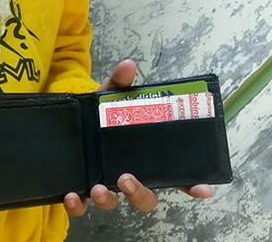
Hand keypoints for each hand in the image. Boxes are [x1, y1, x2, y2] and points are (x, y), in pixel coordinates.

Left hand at [63, 60, 212, 215]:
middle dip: (139, 194)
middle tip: (126, 179)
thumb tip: (127, 66)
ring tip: (97, 188)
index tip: (204, 189)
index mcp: (143, 156)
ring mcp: (104, 184)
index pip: (174, 175)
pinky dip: (77, 205)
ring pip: (114, 204)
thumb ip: (119, 84)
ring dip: (108, 201)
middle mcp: (128, 173)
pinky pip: (82, 206)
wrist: (67, 124)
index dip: (191, 184)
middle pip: (146, 197)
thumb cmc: (96, 116)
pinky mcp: (80, 190)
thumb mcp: (108, 97)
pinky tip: (72, 195)